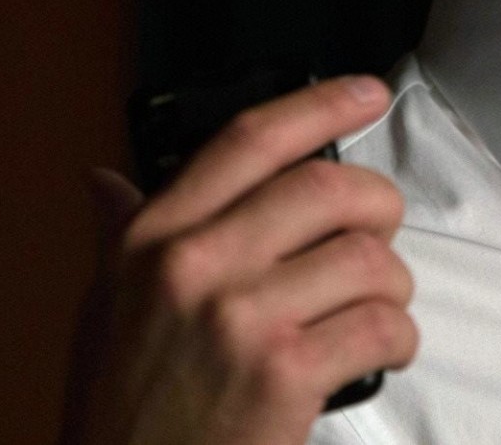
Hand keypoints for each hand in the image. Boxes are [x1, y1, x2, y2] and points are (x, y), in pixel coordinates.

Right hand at [59, 76, 415, 444]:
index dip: (320, 104)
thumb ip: (118, 236)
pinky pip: (381, 326)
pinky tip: (378, 352)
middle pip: (328, 188)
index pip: (249, 141)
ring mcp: (242, 318)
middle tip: (379, 229)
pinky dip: (397, 339)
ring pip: (368, 260)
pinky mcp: (285, 374)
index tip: (367, 93)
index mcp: (152, 239)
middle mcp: (195, 265)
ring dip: (392, 285)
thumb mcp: (104, 309)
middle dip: (377, 205)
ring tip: (372, 308)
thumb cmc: (122, 407)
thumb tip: (105, 180)